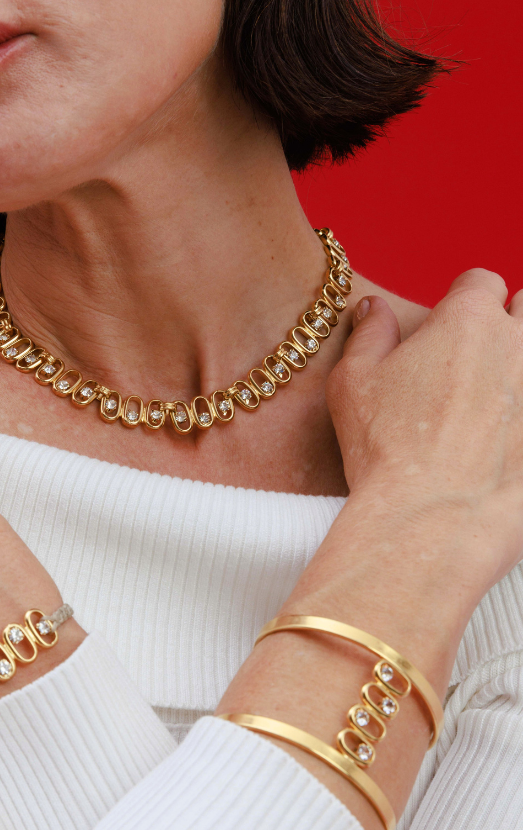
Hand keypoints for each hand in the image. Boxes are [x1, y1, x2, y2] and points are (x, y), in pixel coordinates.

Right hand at [327, 269, 522, 596]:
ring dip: (517, 371)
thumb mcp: (353, 382)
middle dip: (509, 323)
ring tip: (494, 402)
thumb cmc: (384, 449)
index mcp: (468, 320)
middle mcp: (519, 344)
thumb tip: (373, 309)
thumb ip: (368, 334)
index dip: (463, 299)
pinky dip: (521, 420)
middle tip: (478, 360)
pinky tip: (505, 443)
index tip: (450, 327)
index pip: (480, 281)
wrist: (432, 520)